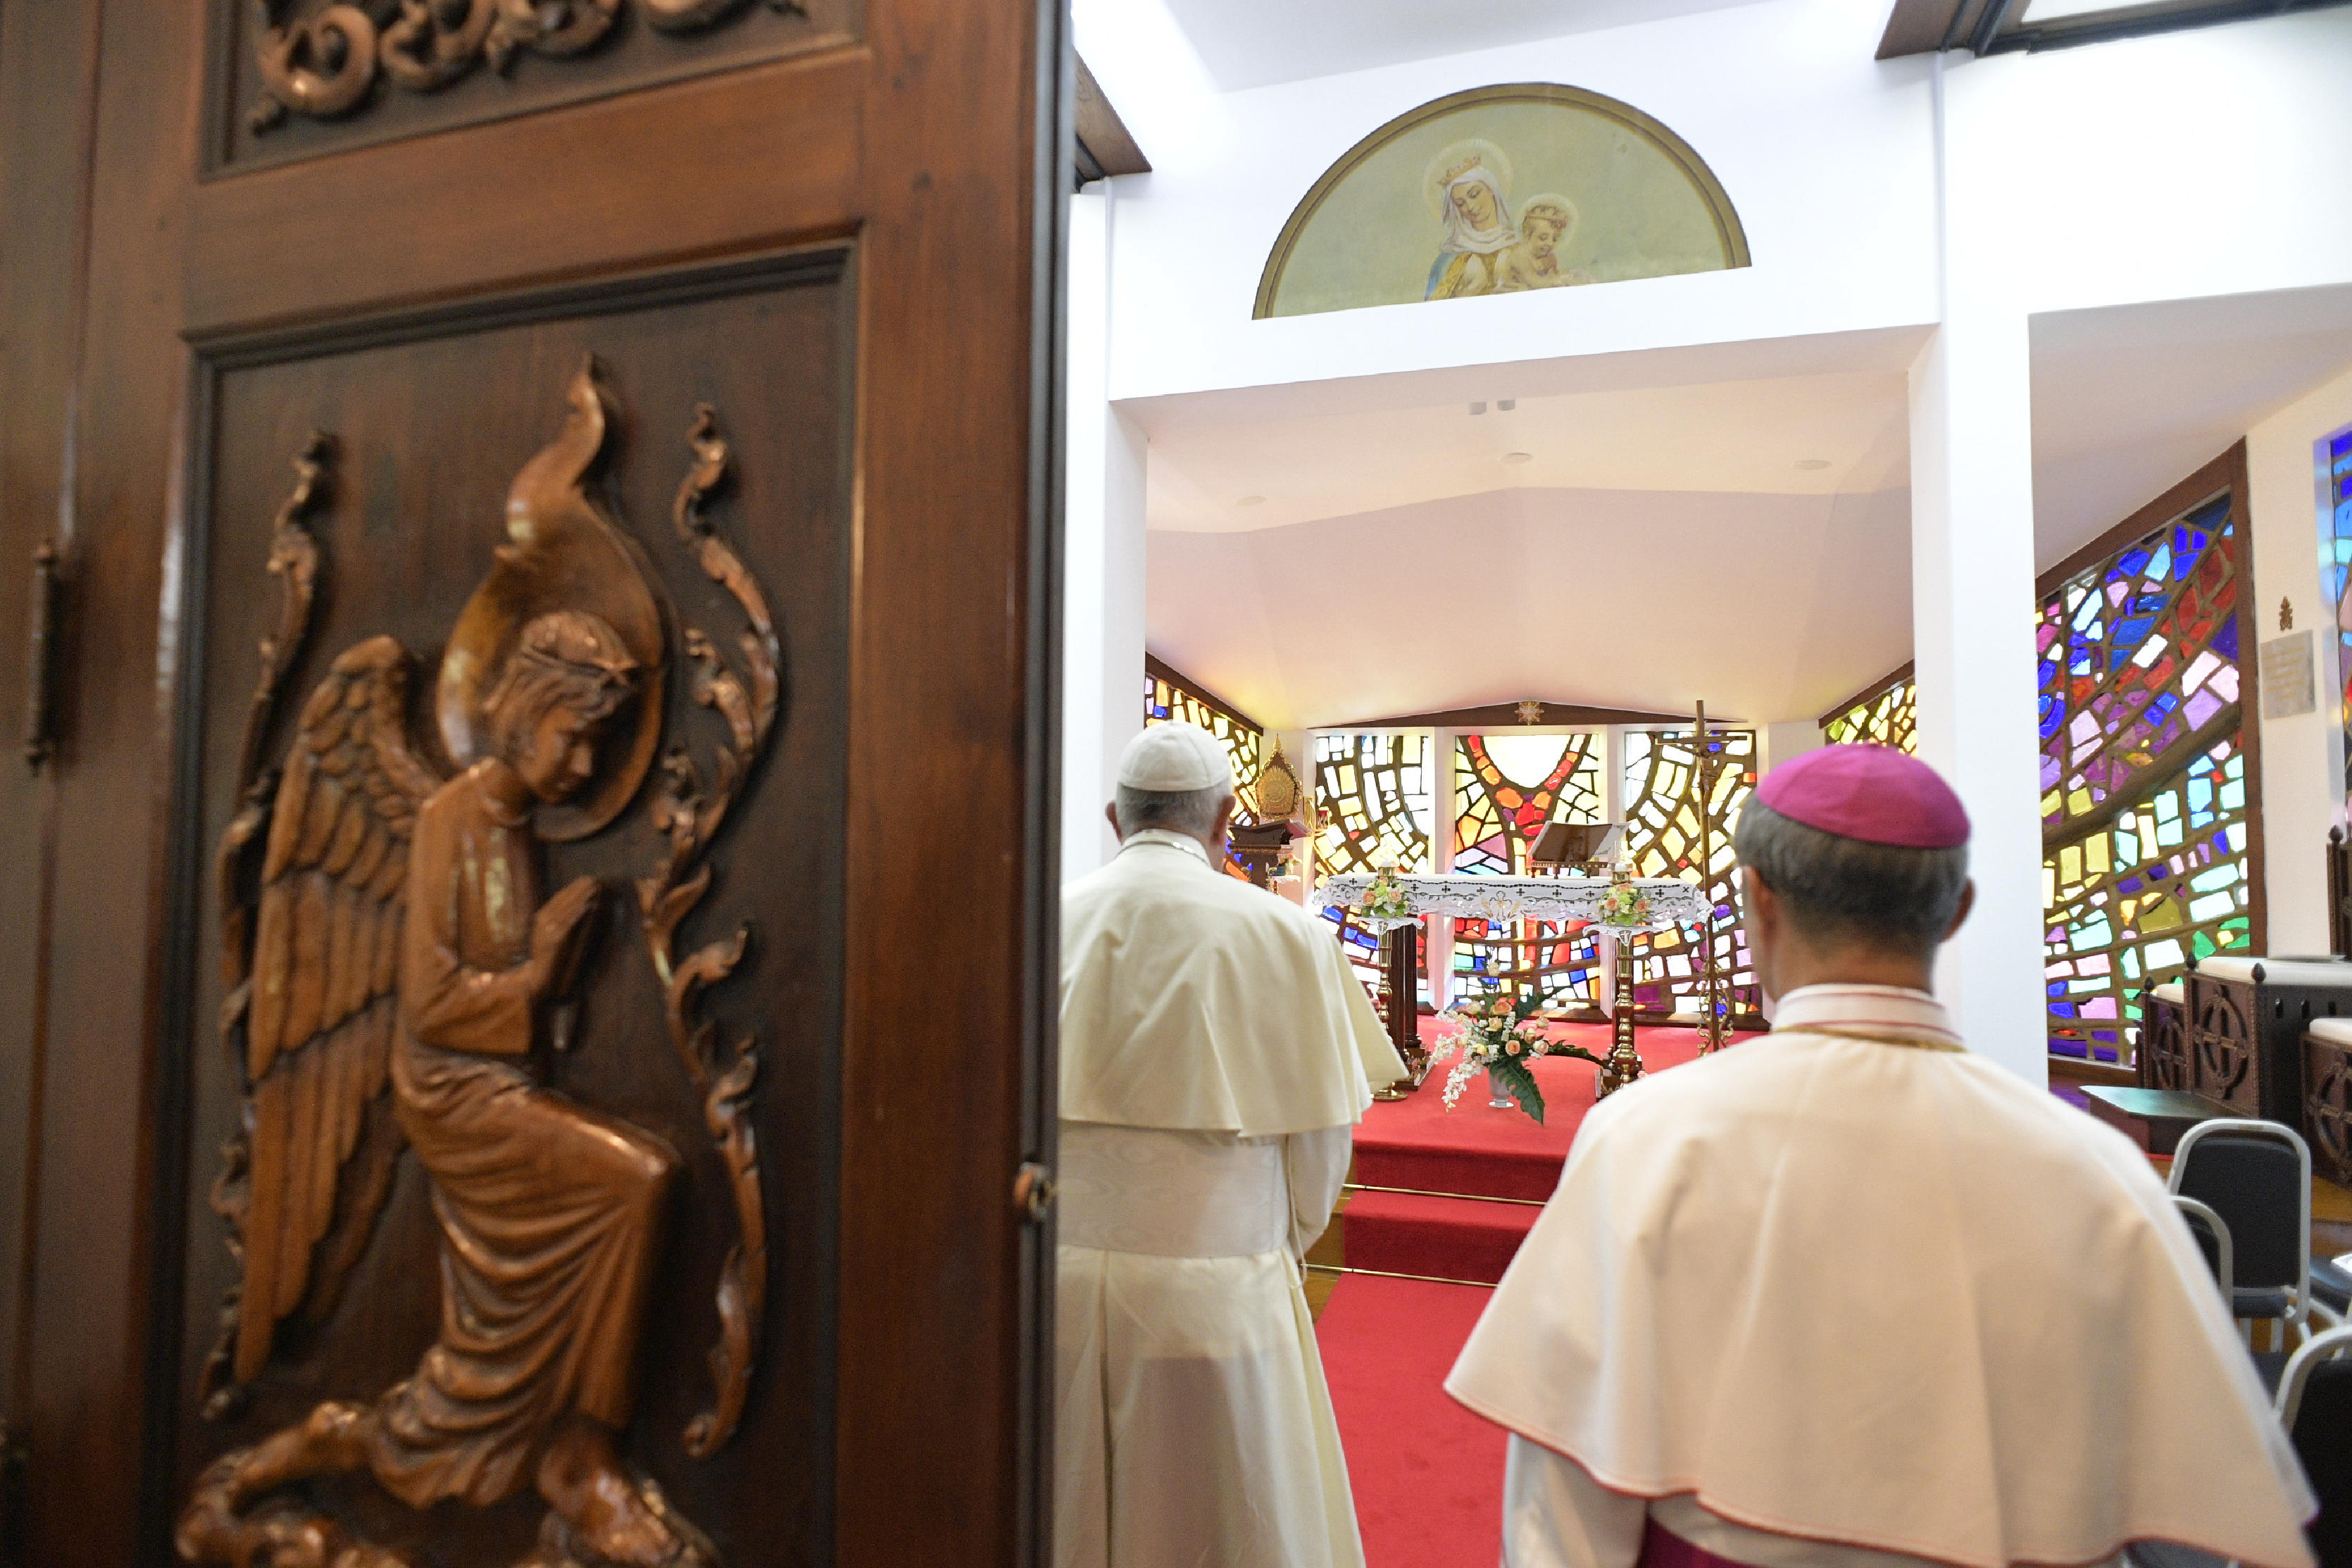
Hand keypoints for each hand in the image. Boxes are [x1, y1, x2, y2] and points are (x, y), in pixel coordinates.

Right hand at [530, 876, 601, 990]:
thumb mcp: (551, 933)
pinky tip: (589, 906)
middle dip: (579, 888)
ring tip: (595, 888)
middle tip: (594, 878)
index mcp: (541, 917)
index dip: (573, 887)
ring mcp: (548, 931)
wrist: (538, 976)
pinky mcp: (555, 941)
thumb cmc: (547, 955)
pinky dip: (579, 914)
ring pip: (567, 909)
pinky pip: (569, 924)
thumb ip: (559, 920)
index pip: (559, 897)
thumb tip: (577, 904)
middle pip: (563, 900)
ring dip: (581, 897)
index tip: (586, 878)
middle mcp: (543, 921)